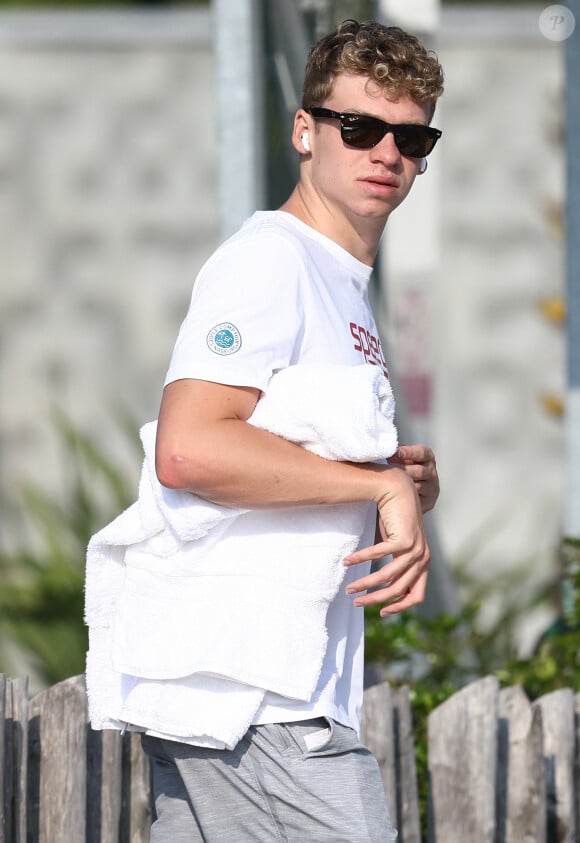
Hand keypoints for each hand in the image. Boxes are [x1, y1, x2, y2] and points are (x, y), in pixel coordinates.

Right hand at [343, 469, 429, 615]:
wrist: (398, 488)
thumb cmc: (393, 517)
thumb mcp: (395, 544)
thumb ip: (392, 563)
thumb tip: (378, 584)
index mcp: (423, 563)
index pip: (416, 596)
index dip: (399, 607)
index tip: (381, 612)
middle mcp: (422, 559)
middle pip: (398, 590)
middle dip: (375, 599)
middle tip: (356, 602)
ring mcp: (415, 549)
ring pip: (387, 577)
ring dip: (365, 583)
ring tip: (348, 586)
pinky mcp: (405, 539)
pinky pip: (378, 555)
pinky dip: (361, 559)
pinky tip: (347, 561)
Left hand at [388, 444, 439, 512]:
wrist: (407, 496)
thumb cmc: (401, 472)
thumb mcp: (400, 460)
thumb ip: (396, 453)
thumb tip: (385, 447)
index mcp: (427, 459)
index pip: (424, 453)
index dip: (411, 452)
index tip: (398, 452)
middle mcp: (432, 473)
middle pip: (420, 471)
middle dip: (403, 470)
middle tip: (389, 470)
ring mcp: (431, 489)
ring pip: (417, 487)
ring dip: (403, 485)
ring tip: (388, 483)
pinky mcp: (428, 503)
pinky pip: (416, 500)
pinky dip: (405, 497)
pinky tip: (393, 495)